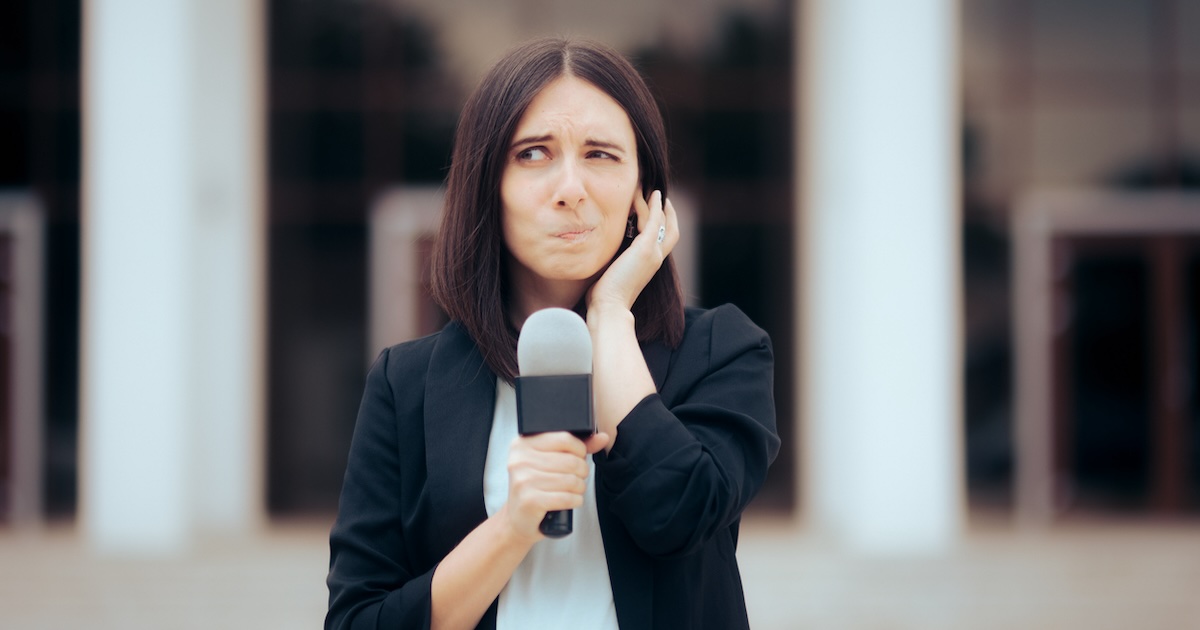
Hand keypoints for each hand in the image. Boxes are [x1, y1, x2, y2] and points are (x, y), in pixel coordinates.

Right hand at [499, 431, 609, 541]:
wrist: (518, 519)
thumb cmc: (536, 488)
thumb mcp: (551, 462)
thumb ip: (576, 448)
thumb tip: (603, 437)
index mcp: (523, 444)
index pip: (564, 438)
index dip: (579, 450)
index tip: (577, 458)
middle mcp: (520, 460)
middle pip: (571, 461)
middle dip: (582, 472)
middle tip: (577, 478)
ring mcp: (523, 481)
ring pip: (571, 480)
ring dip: (579, 488)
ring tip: (573, 490)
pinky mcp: (530, 501)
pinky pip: (566, 497)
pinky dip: (575, 501)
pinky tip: (571, 501)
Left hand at [587, 190, 678, 312]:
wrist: (609, 307)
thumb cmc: (605, 297)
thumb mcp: (612, 275)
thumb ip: (614, 263)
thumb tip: (602, 257)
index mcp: (649, 266)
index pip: (662, 242)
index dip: (661, 226)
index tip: (653, 212)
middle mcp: (656, 259)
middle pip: (671, 230)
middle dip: (667, 213)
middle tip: (659, 196)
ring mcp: (653, 253)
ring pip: (661, 222)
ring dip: (655, 204)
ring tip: (646, 188)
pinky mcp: (646, 248)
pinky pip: (655, 220)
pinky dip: (656, 206)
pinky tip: (654, 194)